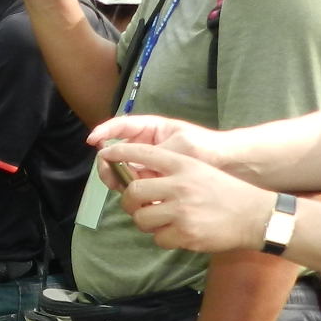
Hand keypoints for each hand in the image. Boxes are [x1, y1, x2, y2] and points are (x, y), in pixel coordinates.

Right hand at [86, 116, 230, 191]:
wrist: (228, 165)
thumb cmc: (206, 148)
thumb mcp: (180, 147)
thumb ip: (153, 155)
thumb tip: (128, 166)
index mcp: (151, 129)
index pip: (121, 126)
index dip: (104, 131)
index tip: (93, 141)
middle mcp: (146, 144)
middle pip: (116, 150)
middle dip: (108, 162)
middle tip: (109, 176)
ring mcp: (148, 161)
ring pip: (122, 168)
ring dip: (117, 177)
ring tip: (122, 188)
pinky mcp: (152, 178)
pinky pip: (134, 181)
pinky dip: (129, 188)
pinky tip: (133, 195)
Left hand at [106, 145, 279, 253]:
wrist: (256, 216)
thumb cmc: (225, 193)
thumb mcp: (200, 171)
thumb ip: (171, 173)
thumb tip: (135, 182)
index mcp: (184, 165)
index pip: (143, 153)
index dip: (119, 152)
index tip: (105, 154)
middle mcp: (180, 184)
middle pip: (133, 191)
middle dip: (129, 202)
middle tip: (136, 206)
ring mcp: (182, 210)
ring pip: (141, 218)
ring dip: (147, 222)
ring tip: (162, 220)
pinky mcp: (186, 233)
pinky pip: (157, 238)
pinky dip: (164, 238)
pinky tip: (179, 232)